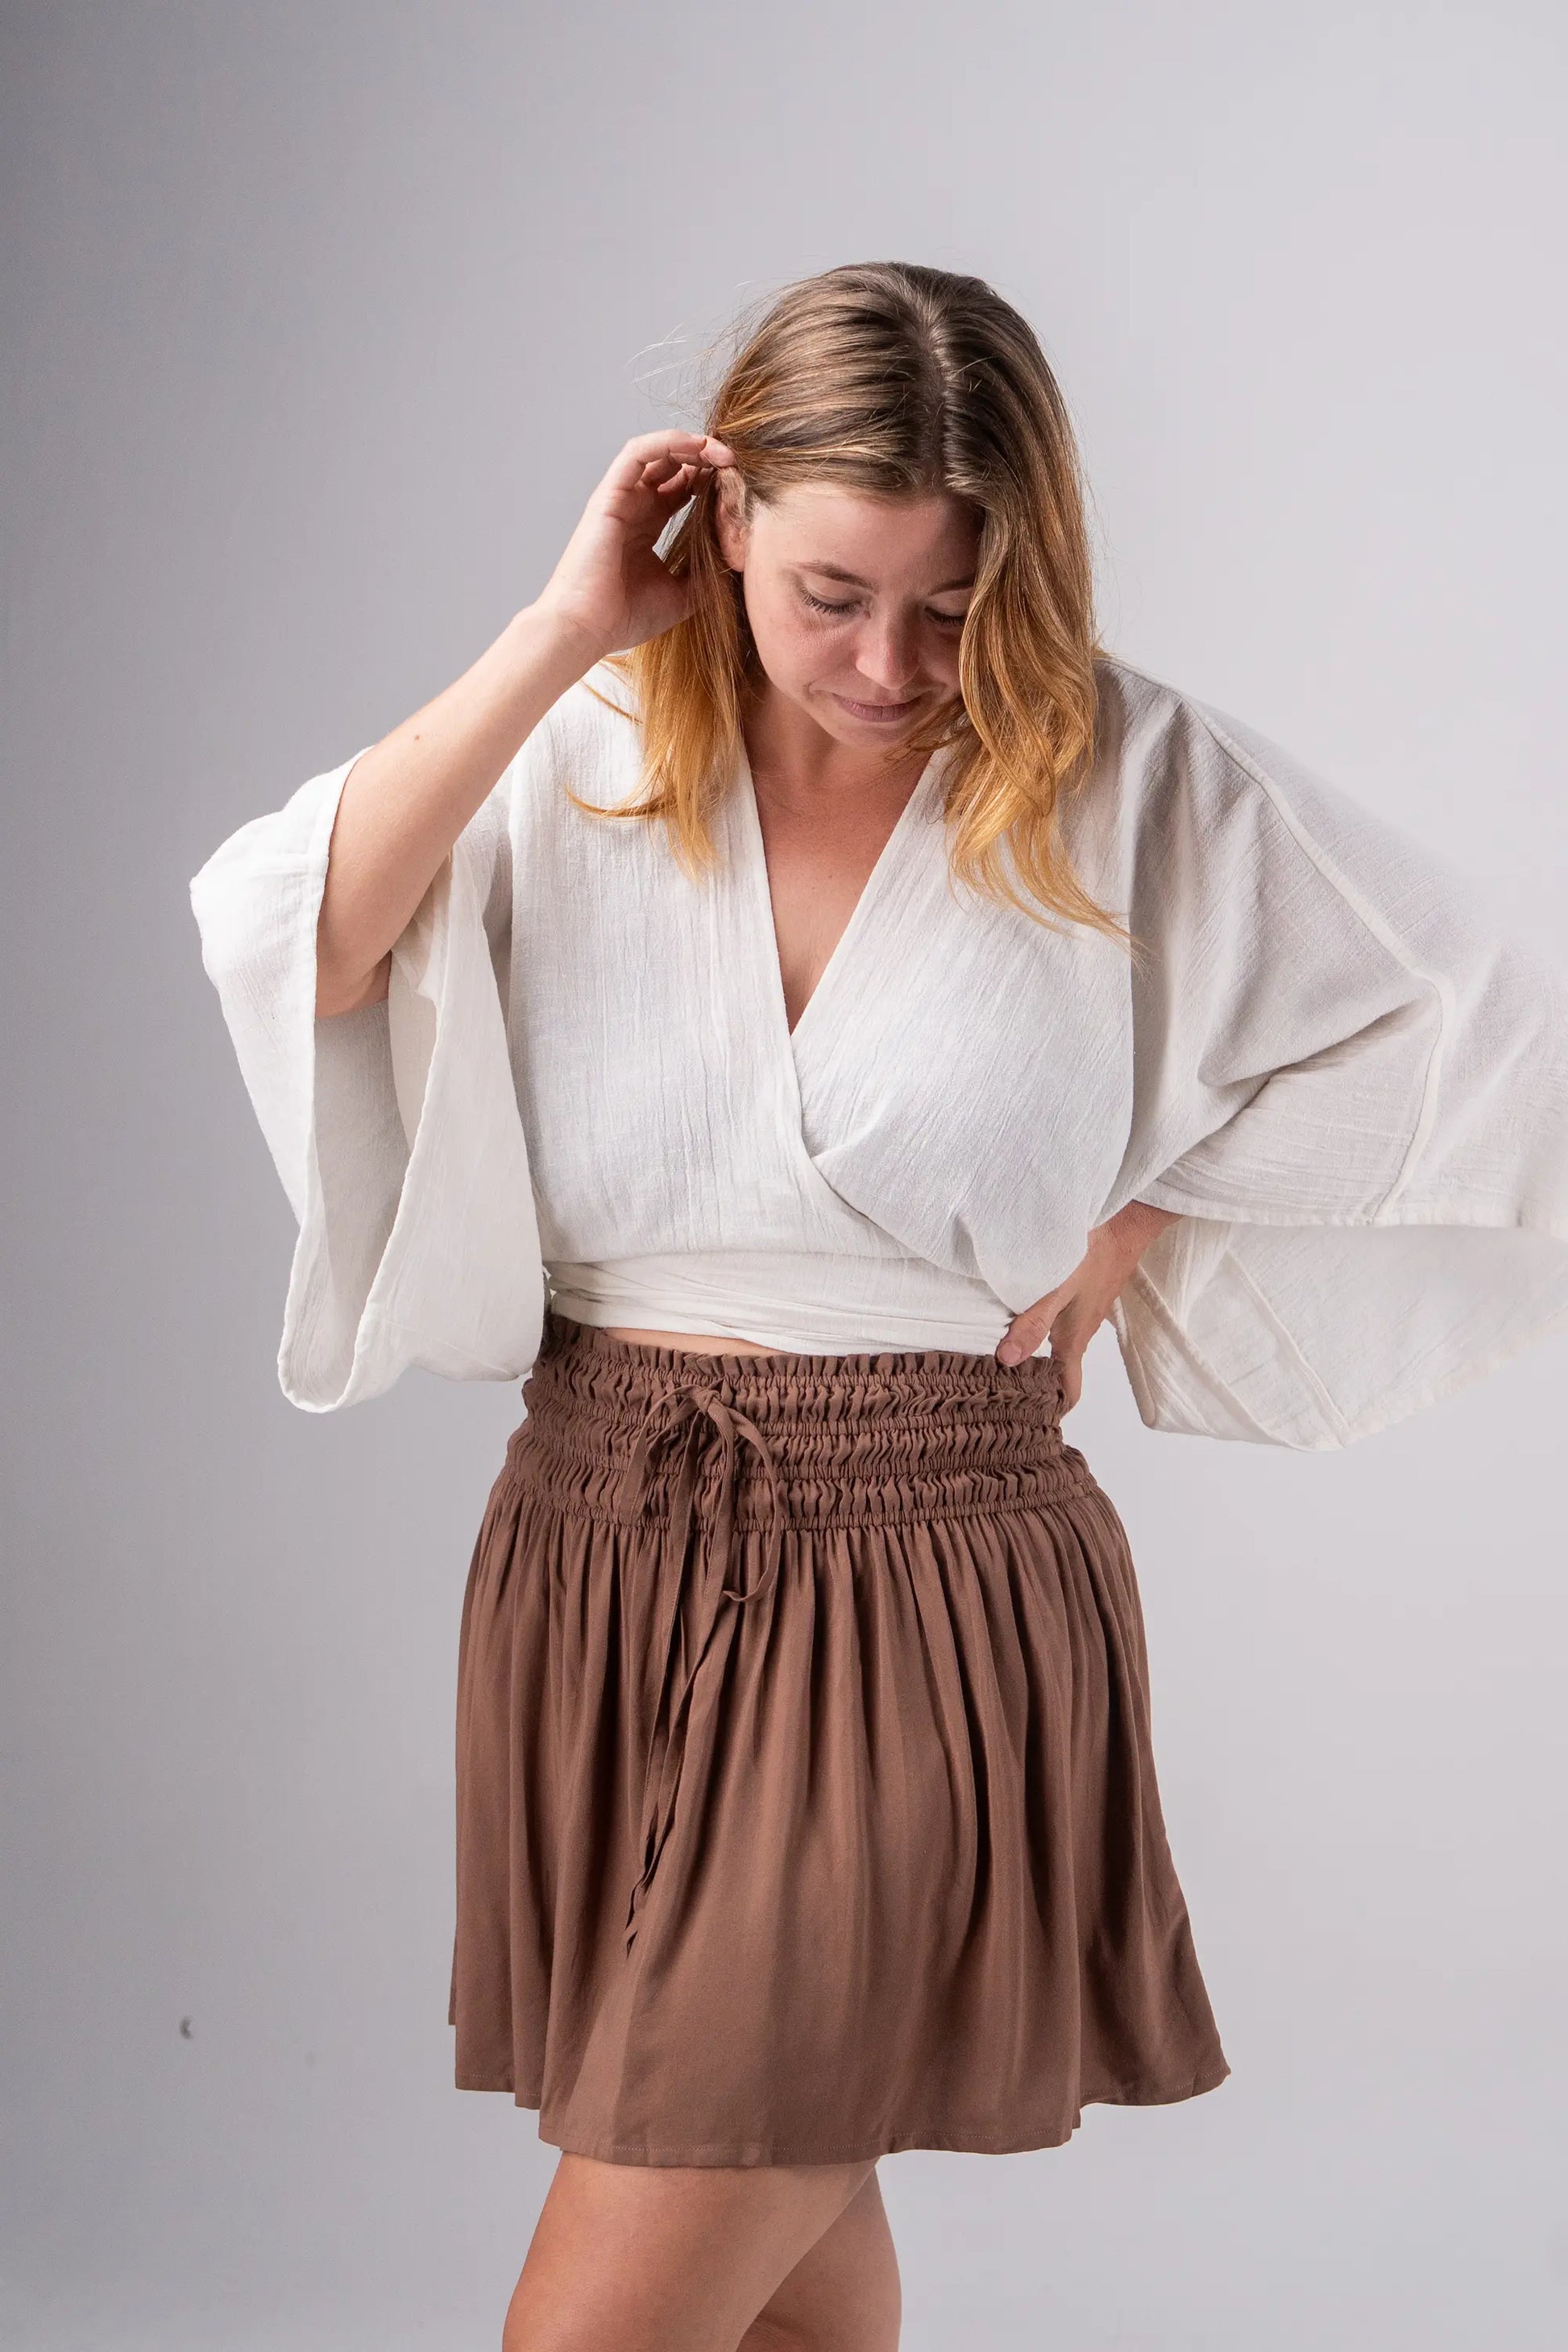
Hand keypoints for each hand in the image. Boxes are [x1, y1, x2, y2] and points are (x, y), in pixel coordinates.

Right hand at [532, 430, 734, 664]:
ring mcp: (620, 499)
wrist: (586, 628)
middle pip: (672, 465)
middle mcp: (633, 508)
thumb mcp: (681, 597)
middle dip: (706, 458)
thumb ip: (705, 576)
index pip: (682, 489)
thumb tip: (736, 564)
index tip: (740, 484)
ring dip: (692, 445)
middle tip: (737, 463)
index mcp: (647, 527)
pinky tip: (697, 446)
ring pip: (657, 452)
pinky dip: (668, 442)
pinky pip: (638, 452)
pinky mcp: (609, 495)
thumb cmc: (623, 618)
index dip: (711, 480)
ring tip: (723, 452)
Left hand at [995, 1201, 1177, 1405]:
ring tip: (1000, 1355)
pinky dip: (1041, 1329)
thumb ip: (1031, 1323)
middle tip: (1000, 1388)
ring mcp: (1082, 1313)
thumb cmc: (1092, 1256)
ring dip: (1036, 1354)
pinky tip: (1017, 1316)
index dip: (1053, 1409)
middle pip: (1060, 1371)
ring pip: (1058, 1345)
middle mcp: (1079, 1332)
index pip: (1069, 1391)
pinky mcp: (1081, 1294)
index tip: (1029, 1419)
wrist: (1123, 1224)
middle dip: (1036, 1384)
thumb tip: (1006, 1359)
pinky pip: (1060, 1322)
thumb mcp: (1056, 1290)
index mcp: (1073, 1341)